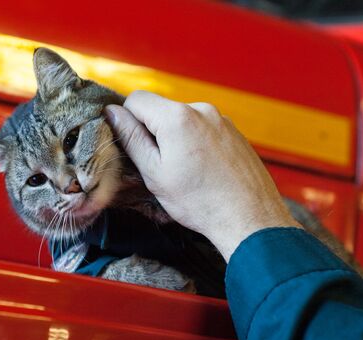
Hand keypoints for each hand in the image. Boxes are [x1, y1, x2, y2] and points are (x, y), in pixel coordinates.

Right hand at [105, 91, 299, 260]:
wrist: (250, 218)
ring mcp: (222, 120)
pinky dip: (198, 145)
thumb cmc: (200, 201)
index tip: (134, 147)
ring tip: (188, 173)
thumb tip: (112, 112)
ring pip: (184, 121)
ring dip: (177, 139)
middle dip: (155, 133)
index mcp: (178, 117)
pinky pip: (205, 130)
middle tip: (162, 167)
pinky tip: (206, 171)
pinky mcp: (235, 132)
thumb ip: (131, 138)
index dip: (127, 121)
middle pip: (162, 110)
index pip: (136, 99)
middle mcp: (202, 110)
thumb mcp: (155, 173)